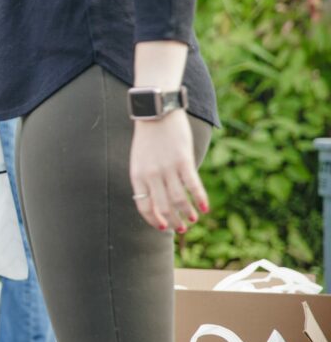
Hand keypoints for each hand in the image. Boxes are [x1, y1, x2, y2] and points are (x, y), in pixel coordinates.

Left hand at [129, 111, 208, 232]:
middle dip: (173, 222)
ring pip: (179, 199)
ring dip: (187, 213)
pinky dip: (200, 199)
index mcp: (137, 176)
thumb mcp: (139, 160)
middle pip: (163, 207)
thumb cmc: (148, 137)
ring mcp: (167, 168)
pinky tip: (205, 208)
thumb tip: (157, 200)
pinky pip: (193, 185)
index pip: (144, 206)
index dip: (154, 220)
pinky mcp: (183, 160)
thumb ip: (146, 179)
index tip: (163, 227)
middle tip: (182, 229)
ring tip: (193, 219)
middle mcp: (151, 175)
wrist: (156, 112)